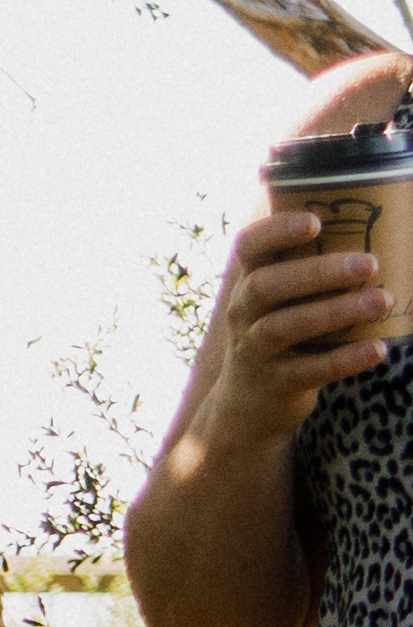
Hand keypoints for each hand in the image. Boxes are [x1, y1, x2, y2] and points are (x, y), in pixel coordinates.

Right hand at [191, 185, 409, 459]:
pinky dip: (345, 359)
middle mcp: (243, 314)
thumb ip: (308, 275)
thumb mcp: (280, 303)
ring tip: (382, 300)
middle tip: (369, 263)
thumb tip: (379, 238)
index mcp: (248, 285)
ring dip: (336, 311)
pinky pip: (310, 370)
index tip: (315, 221)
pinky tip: (378, 349)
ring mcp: (255, 350)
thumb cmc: (280, 338)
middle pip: (266, 286)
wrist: (249, 405)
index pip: (248, 248)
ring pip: (285, 326)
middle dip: (317, 272)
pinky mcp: (276, 384)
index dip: (276, 232)